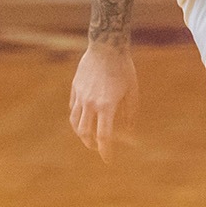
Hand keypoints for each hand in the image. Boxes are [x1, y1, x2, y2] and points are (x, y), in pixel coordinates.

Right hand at [70, 44, 138, 160]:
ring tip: (88, 137)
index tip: (109, 160)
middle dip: (91, 144)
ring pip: (75, 122)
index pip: (104, 136)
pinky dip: (77, 117)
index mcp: (107, 106)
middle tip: (98, 148)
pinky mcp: (75, 88)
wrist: (106, 46)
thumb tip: (129, 130)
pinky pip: (73, 108)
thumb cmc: (124, 68)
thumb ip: (130, 112)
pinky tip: (83, 118)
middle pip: (85, 133)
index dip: (106, 151)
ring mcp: (80, 96)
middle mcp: (90, 104)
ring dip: (81, 133)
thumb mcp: (132, 91)